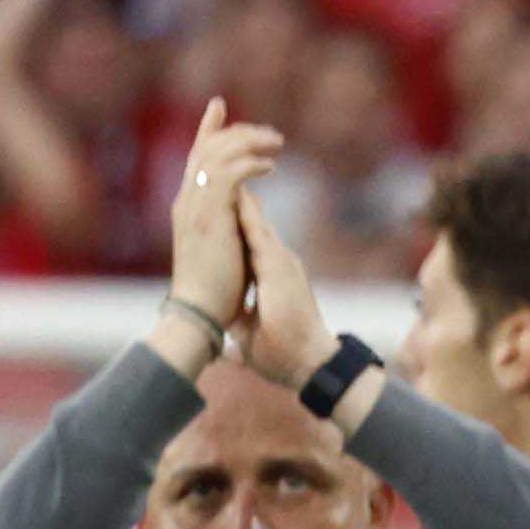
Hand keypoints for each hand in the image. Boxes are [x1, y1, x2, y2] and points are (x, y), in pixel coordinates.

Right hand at [164, 98, 272, 335]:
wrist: (200, 312)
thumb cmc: (214, 290)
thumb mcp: (221, 246)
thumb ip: (228, 220)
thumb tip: (245, 207)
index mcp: (189, 206)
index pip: (196, 157)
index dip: (207, 129)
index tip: (219, 106)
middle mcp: (187, 201)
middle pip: (206, 148)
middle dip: (236, 132)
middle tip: (269, 133)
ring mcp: (195, 207)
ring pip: (216, 155)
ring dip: (248, 144)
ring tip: (276, 145)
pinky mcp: (209, 217)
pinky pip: (226, 175)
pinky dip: (247, 165)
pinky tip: (269, 167)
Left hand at [232, 170, 332, 384]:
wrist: (309, 365)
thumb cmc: (284, 355)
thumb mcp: (252, 333)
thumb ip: (243, 322)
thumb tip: (226, 332)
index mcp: (271, 275)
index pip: (249, 237)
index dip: (235, 214)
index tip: (220, 194)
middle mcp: (278, 262)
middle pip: (252, 220)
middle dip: (237, 192)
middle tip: (223, 163)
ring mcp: (280, 262)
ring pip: (254, 221)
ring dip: (239, 195)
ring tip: (226, 166)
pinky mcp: (278, 268)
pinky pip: (257, 233)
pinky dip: (246, 212)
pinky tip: (234, 190)